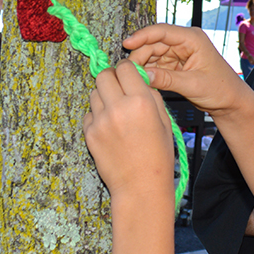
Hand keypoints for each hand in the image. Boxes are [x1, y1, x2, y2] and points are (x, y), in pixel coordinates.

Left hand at [83, 60, 175, 200]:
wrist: (141, 186)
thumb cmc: (157, 157)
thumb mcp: (164, 121)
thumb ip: (151, 96)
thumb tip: (139, 80)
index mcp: (141, 101)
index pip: (125, 67)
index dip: (127, 69)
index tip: (128, 74)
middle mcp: (118, 107)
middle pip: (104, 75)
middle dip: (111, 78)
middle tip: (118, 88)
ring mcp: (101, 121)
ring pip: (94, 93)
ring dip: (103, 96)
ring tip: (114, 111)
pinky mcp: (90, 133)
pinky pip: (88, 113)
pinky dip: (96, 116)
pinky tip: (109, 127)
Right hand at [122, 24, 248, 115]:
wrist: (231, 102)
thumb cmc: (221, 89)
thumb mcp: (193, 85)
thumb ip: (167, 80)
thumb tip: (143, 76)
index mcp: (192, 39)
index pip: (162, 31)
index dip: (142, 36)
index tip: (127, 43)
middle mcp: (184, 43)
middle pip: (154, 43)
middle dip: (140, 56)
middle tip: (128, 71)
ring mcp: (179, 53)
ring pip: (152, 55)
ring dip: (142, 65)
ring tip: (133, 78)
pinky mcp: (175, 65)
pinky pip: (156, 65)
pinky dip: (148, 73)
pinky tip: (142, 81)